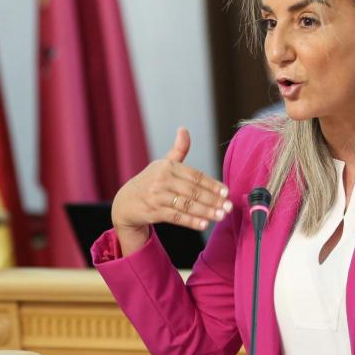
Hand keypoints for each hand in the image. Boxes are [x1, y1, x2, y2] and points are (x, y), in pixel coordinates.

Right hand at [111, 127, 232, 255]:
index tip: (226, 191)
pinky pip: (176, 217)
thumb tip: (184, 129)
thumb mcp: (162, 164)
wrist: (125, 202)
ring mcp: (157, 196)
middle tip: (228, 206)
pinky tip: (204, 224)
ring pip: (186, 204)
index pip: (195, 176)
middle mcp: (162, 180)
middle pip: (192, 191)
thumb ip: (178, 150)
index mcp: (167, 167)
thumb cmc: (150, 181)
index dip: (212, 184)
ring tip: (221, 215)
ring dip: (205, 211)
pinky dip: (191, 221)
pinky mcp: (154, 212)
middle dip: (213, 199)